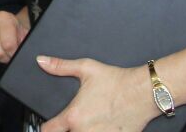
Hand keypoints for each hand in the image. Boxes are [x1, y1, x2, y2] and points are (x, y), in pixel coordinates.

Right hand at [0, 10, 28, 66]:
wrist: (5, 23)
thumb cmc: (15, 30)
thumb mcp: (23, 34)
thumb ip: (24, 44)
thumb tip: (25, 57)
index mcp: (4, 18)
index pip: (8, 44)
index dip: (13, 54)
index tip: (15, 55)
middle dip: (4, 58)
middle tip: (7, 55)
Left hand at [36, 57, 158, 131]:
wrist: (143, 91)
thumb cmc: (117, 81)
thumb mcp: (86, 68)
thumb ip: (61, 66)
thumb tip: (42, 61)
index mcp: (74, 116)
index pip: (48, 130)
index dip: (46, 127)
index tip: (50, 125)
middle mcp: (85, 131)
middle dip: (67, 131)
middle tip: (73, 122)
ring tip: (88, 125)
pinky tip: (103, 127)